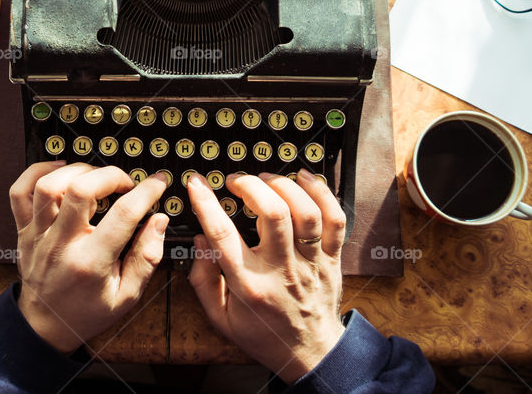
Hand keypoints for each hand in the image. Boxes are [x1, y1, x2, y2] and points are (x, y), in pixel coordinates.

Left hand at [9, 162, 168, 352]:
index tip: (157, 183)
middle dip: (111, 175)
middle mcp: (61, 245)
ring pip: (48, 186)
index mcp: (91, 263)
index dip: (146, 192)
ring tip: (95, 177)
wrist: (45, 325)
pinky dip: (38, 172)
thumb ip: (147, 258)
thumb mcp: (127, 296)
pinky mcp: (23, 230)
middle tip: (125, 182)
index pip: (123, 214)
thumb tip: (158, 220)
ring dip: (77, 171)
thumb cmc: (87, 311)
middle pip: (80, 190)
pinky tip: (60, 171)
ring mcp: (38, 235)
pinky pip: (20, 191)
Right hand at [187, 168, 345, 383]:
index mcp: (250, 285)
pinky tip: (304, 179)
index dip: (206, 204)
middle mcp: (282, 270)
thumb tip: (199, 239)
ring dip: (284, 186)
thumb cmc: (263, 335)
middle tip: (235, 180)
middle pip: (272, 214)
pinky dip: (322, 193)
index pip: (223, 235)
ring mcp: (310, 262)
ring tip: (266, 178)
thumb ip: (203, 279)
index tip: (197, 184)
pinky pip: (334, 219)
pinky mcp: (331, 258)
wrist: (309, 354)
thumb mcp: (221, 318)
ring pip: (304, 212)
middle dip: (250, 186)